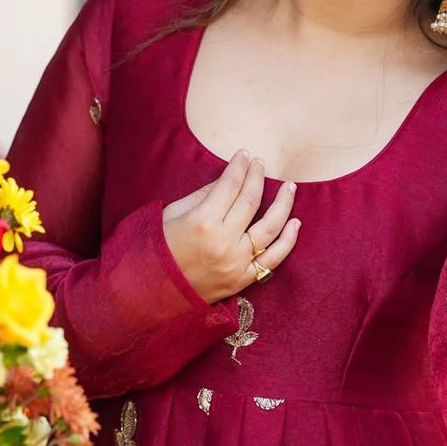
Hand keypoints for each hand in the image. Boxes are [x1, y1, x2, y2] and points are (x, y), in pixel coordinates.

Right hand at [162, 150, 300, 303]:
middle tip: (260, 163)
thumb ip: (204, 194)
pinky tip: (295, 223)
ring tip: (290, 187)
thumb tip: (230, 178)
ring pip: (270, 227)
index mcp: (203, 222)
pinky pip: (273, 260)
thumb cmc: (158, 248)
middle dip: (257, 177)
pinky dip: (288, 241)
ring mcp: (236, 263)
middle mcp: (224, 241)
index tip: (244, 154)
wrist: (151, 291)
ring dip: (283, 204)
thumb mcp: (174, 213)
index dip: (239, 166)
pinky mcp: (243, 280)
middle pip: (251, 201)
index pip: (230, 185)